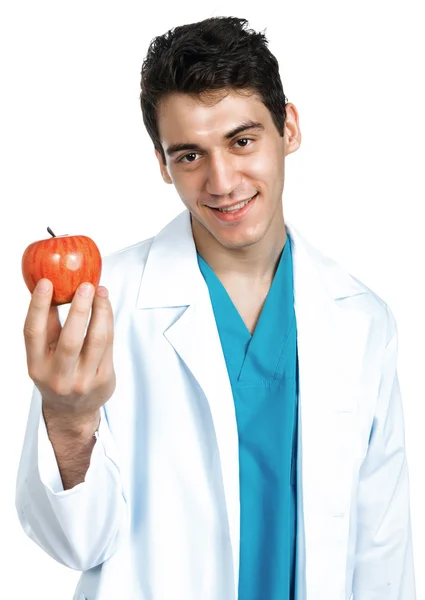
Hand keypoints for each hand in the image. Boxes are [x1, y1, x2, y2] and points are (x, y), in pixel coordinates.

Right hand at [23, 279, 115, 431]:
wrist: (73, 411)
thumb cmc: (57, 372)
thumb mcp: (44, 354)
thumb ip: (48, 325)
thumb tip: (51, 287)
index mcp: (37, 366)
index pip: (33, 333)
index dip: (38, 306)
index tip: (46, 283)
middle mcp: (59, 376)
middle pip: (71, 339)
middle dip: (80, 309)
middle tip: (86, 286)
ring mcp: (83, 380)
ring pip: (97, 340)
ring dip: (102, 311)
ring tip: (101, 292)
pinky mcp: (104, 380)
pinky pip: (110, 345)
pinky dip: (109, 322)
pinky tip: (106, 308)